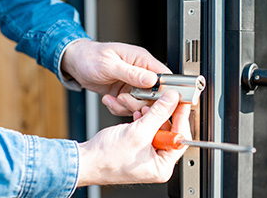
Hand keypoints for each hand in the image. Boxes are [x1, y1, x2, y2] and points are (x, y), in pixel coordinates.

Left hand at [61, 40, 170, 115]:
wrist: (75, 63)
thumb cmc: (90, 56)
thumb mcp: (110, 64)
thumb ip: (132, 73)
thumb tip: (152, 79)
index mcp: (142, 60)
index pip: (164, 77)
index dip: (163, 91)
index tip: (152, 100)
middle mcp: (141, 72)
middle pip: (154, 95)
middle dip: (139, 102)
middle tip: (124, 99)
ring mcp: (133, 84)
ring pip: (141, 104)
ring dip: (126, 106)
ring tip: (114, 99)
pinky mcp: (125, 93)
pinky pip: (129, 107)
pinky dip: (118, 108)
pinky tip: (109, 99)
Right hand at [76, 90, 191, 185]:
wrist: (85, 160)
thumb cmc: (106, 158)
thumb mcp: (138, 132)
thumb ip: (158, 113)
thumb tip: (172, 100)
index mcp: (163, 166)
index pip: (180, 138)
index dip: (181, 117)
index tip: (181, 102)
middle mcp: (157, 163)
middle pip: (170, 131)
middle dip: (163, 115)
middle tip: (163, 100)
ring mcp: (148, 155)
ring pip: (158, 128)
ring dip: (152, 115)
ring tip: (144, 108)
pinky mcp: (139, 148)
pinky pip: (147, 130)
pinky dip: (144, 120)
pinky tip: (138, 115)